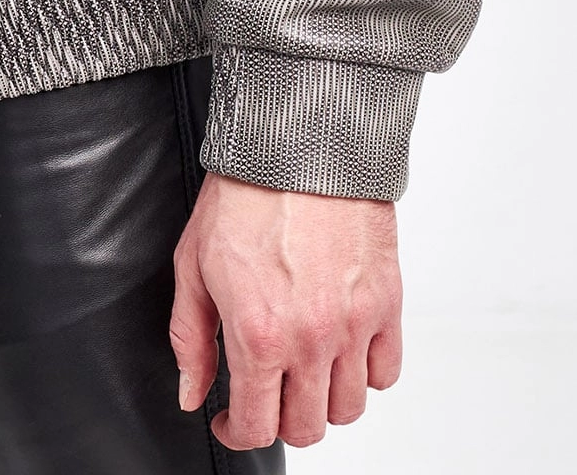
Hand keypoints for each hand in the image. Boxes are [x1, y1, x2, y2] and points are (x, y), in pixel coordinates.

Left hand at [170, 169, 401, 450]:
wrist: (298, 143)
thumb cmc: (244, 194)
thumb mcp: (192, 264)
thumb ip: (191, 339)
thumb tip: (192, 394)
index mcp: (259, 334)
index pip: (256, 426)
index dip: (235, 433)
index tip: (229, 420)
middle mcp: (311, 339)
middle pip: (306, 428)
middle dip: (279, 419)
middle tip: (265, 393)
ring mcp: (354, 325)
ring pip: (349, 409)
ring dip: (323, 402)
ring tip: (303, 372)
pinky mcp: (386, 303)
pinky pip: (386, 373)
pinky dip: (366, 374)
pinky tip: (341, 351)